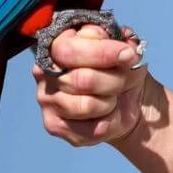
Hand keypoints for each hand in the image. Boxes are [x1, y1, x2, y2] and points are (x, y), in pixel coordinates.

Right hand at [33, 24, 148, 146]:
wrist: (128, 102)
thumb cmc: (121, 70)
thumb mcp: (126, 51)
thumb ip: (121, 44)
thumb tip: (125, 46)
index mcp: (56, 43)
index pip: (70, 49)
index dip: (102, 52)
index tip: (128, 55)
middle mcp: (43, 70)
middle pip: (82, 79)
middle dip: (113, 81)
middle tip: (125, 80)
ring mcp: (46, 98)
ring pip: (86, 105)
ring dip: (109, 103)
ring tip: (112, 98)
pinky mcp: (53, 124)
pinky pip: (88, 129)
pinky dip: (107, 122)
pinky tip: (106, 115)